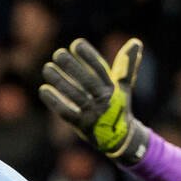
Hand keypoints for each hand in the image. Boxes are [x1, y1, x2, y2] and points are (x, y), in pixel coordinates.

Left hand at [39, 37, 149, 162]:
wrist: (118, 138)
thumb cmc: (118, 106)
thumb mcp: (124, 86)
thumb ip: (127, 64)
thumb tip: (136, 41)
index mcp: (113, 89)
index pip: (101, 69)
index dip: (89, 56)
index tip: (76, 44)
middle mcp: (104, 101)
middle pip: (87, 81)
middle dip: (72, 66)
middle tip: (58, 53)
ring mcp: (93, 114)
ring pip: (75, 95)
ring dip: (60, 81)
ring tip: (47, 67)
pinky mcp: (81, 125)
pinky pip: (66, 112)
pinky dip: (54, 101)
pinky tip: (44, 89)